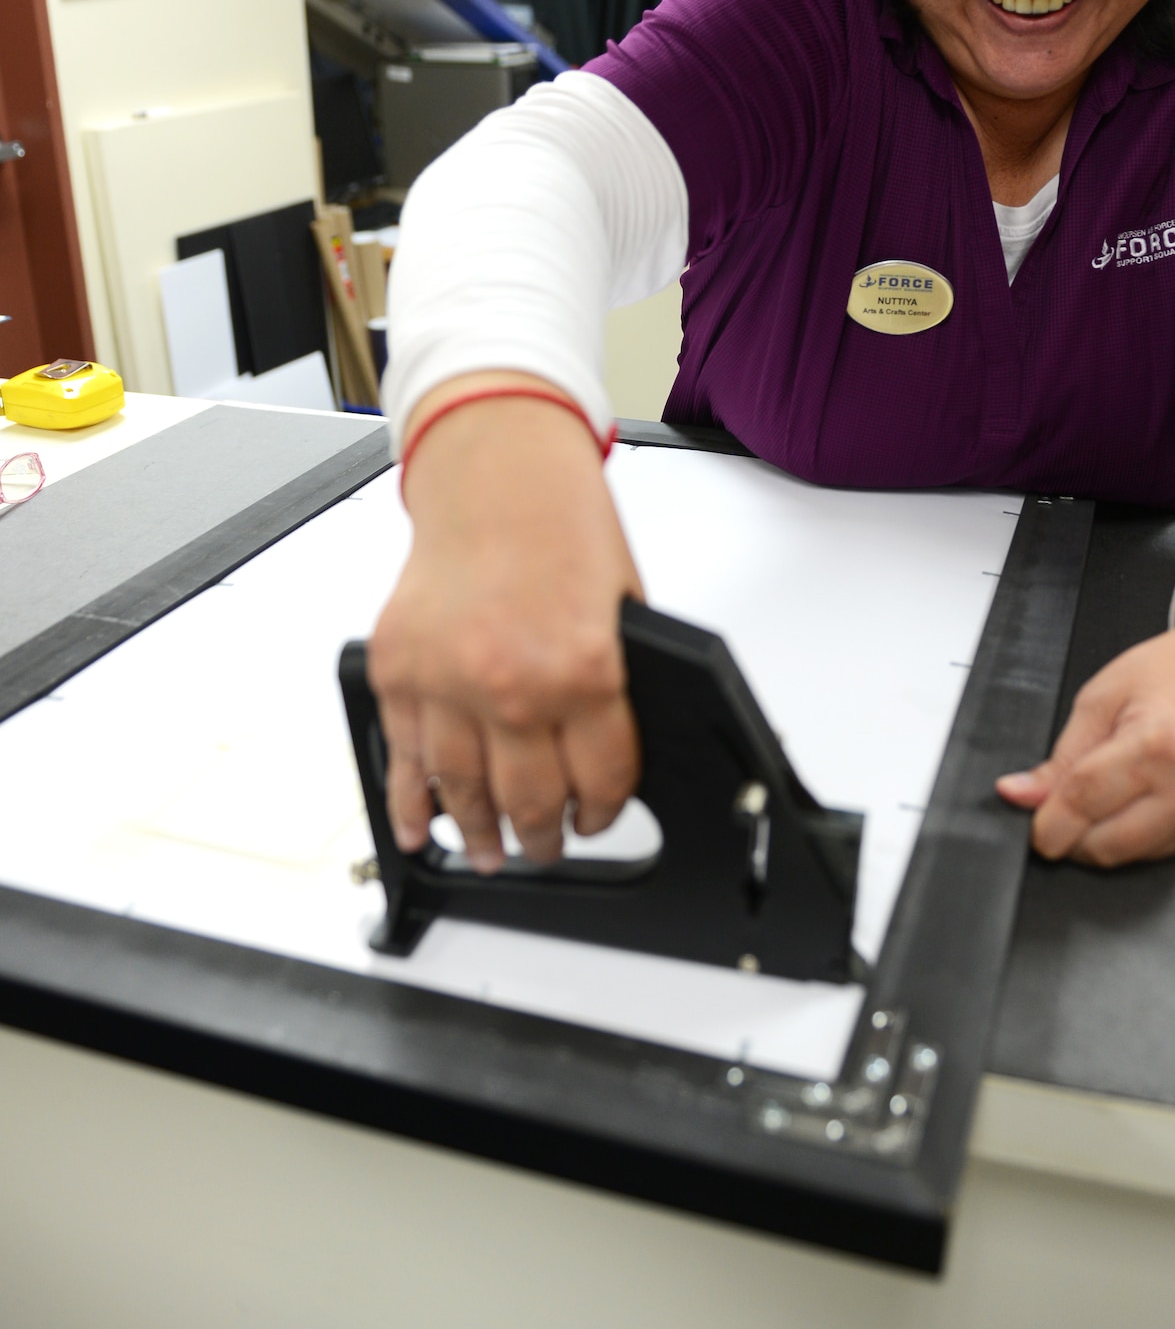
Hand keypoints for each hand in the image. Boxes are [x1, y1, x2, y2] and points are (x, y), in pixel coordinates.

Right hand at [367, 375, 642, 869]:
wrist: (495, 477)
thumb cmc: (562, 529)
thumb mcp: (622, 613)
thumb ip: (611, 688)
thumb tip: (599, 757)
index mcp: (583, 670)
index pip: (601, 779)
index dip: (603, 811)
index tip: (596, 818)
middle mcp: (511, 683)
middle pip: (530, 800)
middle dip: (544, 836)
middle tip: (546, 847)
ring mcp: (445, 681)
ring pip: (462, 792)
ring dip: (480, 832)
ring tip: (493, 851)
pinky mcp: (397, 670)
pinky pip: (402, 756)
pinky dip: (409, 800)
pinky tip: (421, 829)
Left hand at [995, 576, 1174, 865]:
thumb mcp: (1104, 695)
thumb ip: (1061, 756)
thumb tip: (1020, 795)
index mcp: (1159, 746)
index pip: (1083, 804)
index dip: (1045, 821)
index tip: (1029, 823)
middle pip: (1105, 845)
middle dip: (1069, 835)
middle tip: (1057, 807)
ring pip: (1128, 856)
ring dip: (1099, 836)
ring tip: (1101, 789)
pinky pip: (1155, 851)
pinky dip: (1130, 834)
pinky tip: (1131, 797)